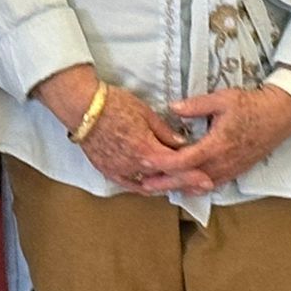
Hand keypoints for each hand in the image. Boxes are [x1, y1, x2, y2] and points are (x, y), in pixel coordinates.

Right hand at [34, 66, 196, 194]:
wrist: (83, 107)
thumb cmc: (114, 104)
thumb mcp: (146, 113)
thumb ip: (165, 132)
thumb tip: (181, 144)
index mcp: (146, 150)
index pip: (176, 167)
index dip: (194, 174)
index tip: (207, 179)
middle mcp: (134, 166)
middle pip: (165, 180)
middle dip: (185, 183)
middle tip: (201, 186)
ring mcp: (120, 171)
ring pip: (149, 184)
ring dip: (166, 185)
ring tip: (181, 184)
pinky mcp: (108, 171)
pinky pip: (130, 184)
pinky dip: (144, 186)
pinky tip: (153, 186)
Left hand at [143, 87, 290, 192]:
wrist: (279, 116)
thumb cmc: (251, 105)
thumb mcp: (223, 99)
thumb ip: (196, 105)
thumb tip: (172, 108)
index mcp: (218, 144)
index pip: (186, 160)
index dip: (164, 163)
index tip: (146, 162)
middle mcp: (223, 162)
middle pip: (189, 178)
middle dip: (165, 182)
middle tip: (143, 185)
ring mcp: (230, 169)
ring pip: (199, 185)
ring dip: (178, 186)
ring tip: (158, 187)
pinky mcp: (235, 171)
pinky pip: (211, 184)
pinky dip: (194, 187)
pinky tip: (183, 186)